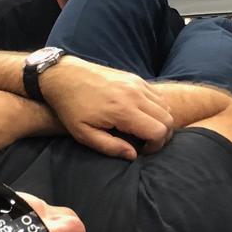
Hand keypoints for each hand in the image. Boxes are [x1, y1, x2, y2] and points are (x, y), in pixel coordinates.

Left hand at [39, 56, 172, 159]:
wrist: (64, 76)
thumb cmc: (71, 107)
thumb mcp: (84, 134)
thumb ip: (110, 147)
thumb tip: (133, 155)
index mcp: (123, 110)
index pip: (159, 131)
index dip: (155, 146)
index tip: (142, 150)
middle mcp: (135, 95)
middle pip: (168, 119)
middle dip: (162, 136)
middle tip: (146, 143)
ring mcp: (137, 84)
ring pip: (166, 107)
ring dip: (161, 121)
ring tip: (144, 130)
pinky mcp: (135, 78)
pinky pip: (157, 95)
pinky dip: (156, 108)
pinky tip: (140, 116)